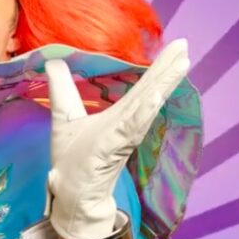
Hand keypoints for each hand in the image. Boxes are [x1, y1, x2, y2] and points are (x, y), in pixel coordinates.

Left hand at [45, 39, 189, 238]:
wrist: (69, 193)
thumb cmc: (71, 160)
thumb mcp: (64, 116)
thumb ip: (61, 89)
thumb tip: (54, 61)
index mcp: (118, 115)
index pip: (142, 86)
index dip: (159, 67)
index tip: (177, 45)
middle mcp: (125, 124)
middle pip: (150, 92)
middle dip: (168, 69)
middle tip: (185, 45)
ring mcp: (120, 137)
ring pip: (146, 107)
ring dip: (163, 85)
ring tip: (181, 64)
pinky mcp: (111, 149)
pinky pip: (130, 129)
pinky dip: (143, 114)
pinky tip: (156, 98)